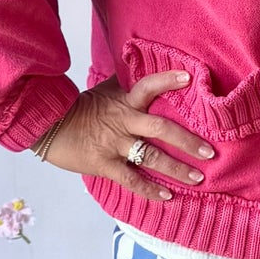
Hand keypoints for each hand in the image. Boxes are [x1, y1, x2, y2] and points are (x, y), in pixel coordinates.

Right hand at [39, 70, 215, 201]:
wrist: (49, 126)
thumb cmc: (81, 108)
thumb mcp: (104, 91)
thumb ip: (125, 82)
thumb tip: (140, 62)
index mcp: (124, 101)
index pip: (148, 86)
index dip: (167, 80)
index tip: (188, 77)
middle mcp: (124, 122)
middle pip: (161, 128)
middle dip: (187, 141)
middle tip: (209, 151)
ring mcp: (115, 144)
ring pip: (151, 157)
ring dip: (177, 168)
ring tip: (198, 178)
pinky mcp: (104, 164)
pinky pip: (132, 179)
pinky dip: (150, 189)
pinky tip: (168, 196)